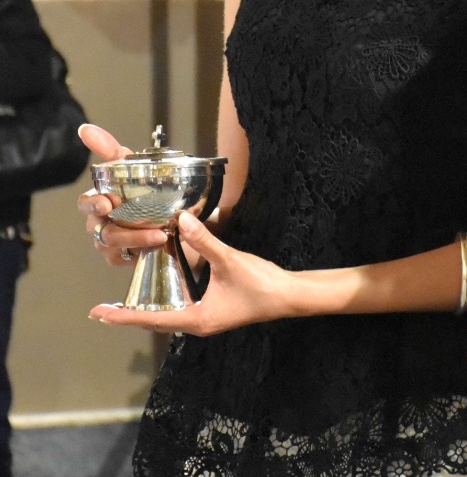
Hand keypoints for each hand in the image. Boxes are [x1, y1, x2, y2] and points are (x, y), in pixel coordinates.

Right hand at [76, 124, 167, 265]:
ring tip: (161, 235)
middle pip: (100, 231)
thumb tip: (84, 128)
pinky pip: (123, 259)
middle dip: (120, 230)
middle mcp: (100, 223)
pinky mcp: (121, 257)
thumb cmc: (144, 188)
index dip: (93, 204)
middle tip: (145, 228)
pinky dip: (140, 251)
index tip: (107, 203)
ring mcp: (109, 243)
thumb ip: (110, 149)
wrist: (170, 214)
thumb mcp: (133, 166)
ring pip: (114, 246)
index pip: (86, 203)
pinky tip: (157, 245)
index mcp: (100, 200)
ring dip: (138, 240)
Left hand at [89, 212, 294, 334]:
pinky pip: (183, 311)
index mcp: (196, 319)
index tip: (98, 314)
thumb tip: (181, 220)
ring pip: (169, 317)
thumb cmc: (261, 284)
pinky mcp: (216, 313)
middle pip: (155, 322)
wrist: (289, 296)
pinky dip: (167, 304)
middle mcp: (198, 324)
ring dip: (148, 311)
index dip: (122, 316)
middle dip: (130, 316)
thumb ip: (205, 241)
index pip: (150, 319)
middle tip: (104, 310)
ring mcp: (208, 320)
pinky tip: (166, 292)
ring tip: (127, 304)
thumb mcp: (230, 260)